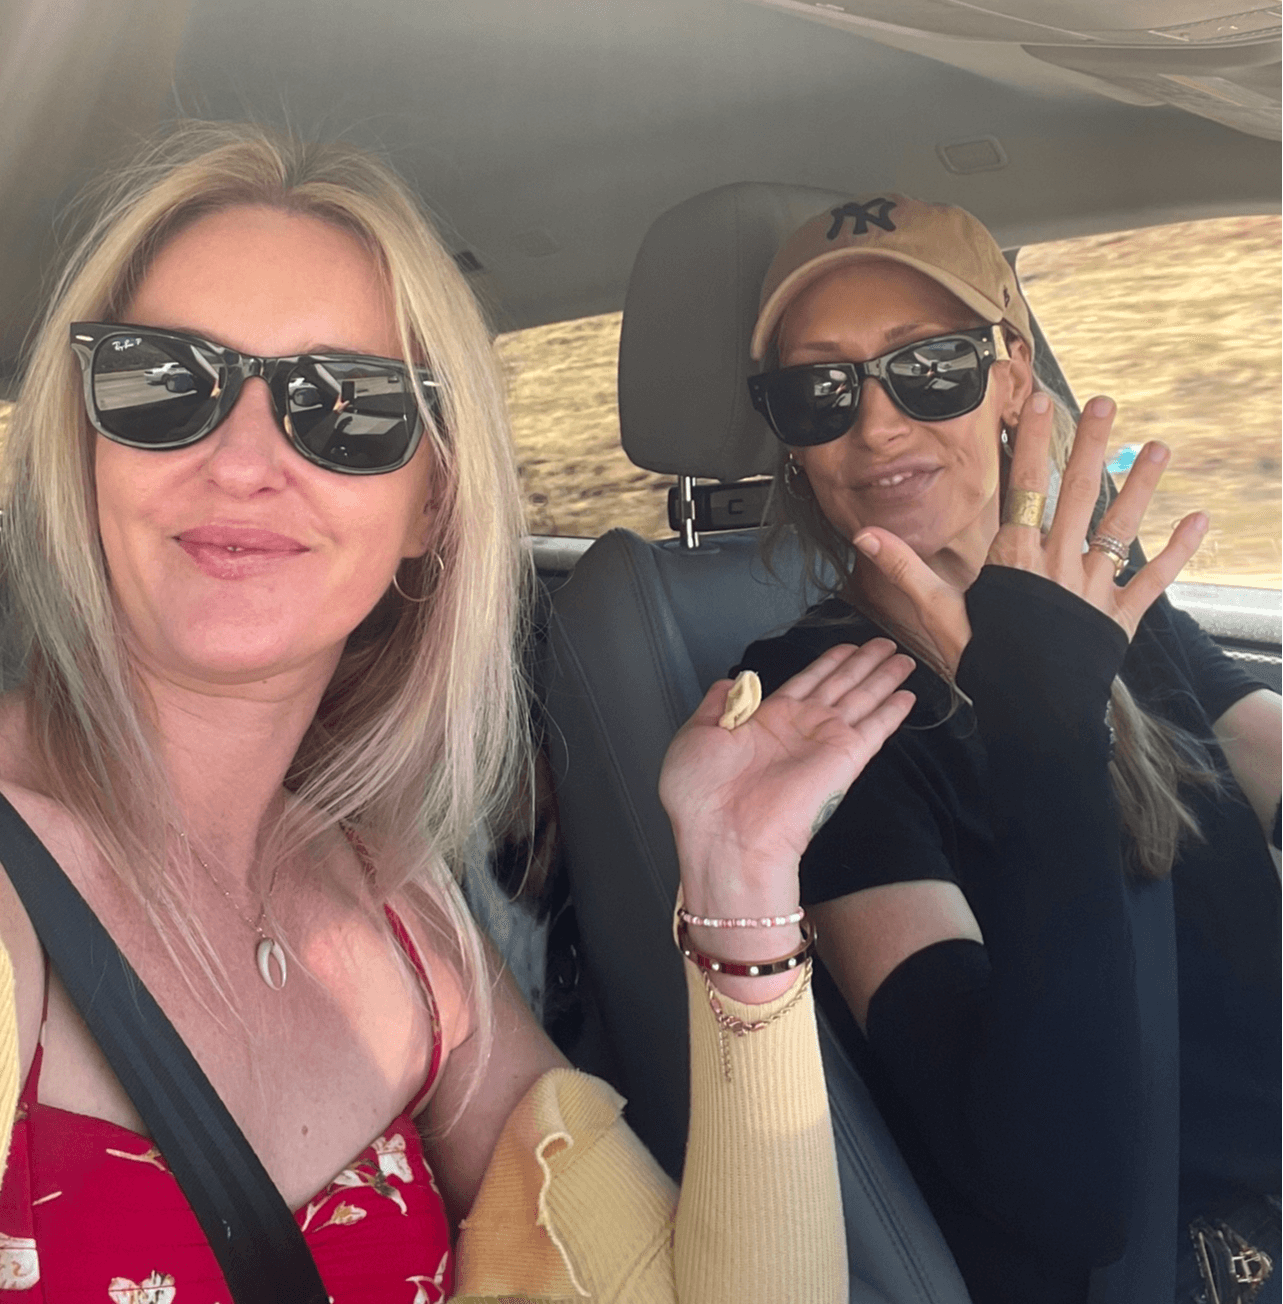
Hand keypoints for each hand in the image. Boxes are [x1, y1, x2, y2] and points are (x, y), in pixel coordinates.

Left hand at [659, 639, 913, 916]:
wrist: (723, 836)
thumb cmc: (701, 796)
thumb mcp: (696, 735)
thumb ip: (717, 705)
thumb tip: (730, 683)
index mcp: (765, 722)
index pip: (805, 683)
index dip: (829, 663)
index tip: (847, 647)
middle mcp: (798, 730)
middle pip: (840, 685)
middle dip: (863, 663)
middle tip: (885, 644)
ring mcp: (823, 743)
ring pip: (861, 699)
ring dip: (883, 677)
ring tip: (903, 658)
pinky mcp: (844, 759)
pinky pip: (874, 728)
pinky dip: (891, 711)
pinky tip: (907, 696)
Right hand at [852, 391, 1208, 674]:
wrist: (1031, 714)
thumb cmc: (983, 663)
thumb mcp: (938, 614)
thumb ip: (905, 569)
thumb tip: (865, 534)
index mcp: (1016, 559)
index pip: (1024, 488)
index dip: (1032, 441)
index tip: (1040, 402)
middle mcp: (1060, 564)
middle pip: (1078, 492)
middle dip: (1092, 444)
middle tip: (1106, 403)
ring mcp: (1095, 587)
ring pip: (1121, 526)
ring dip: (1141, 483)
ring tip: (1160, 446)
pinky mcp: (1121, 615)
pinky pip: (1155, 577)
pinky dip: (1178, 550)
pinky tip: (1199, 520)